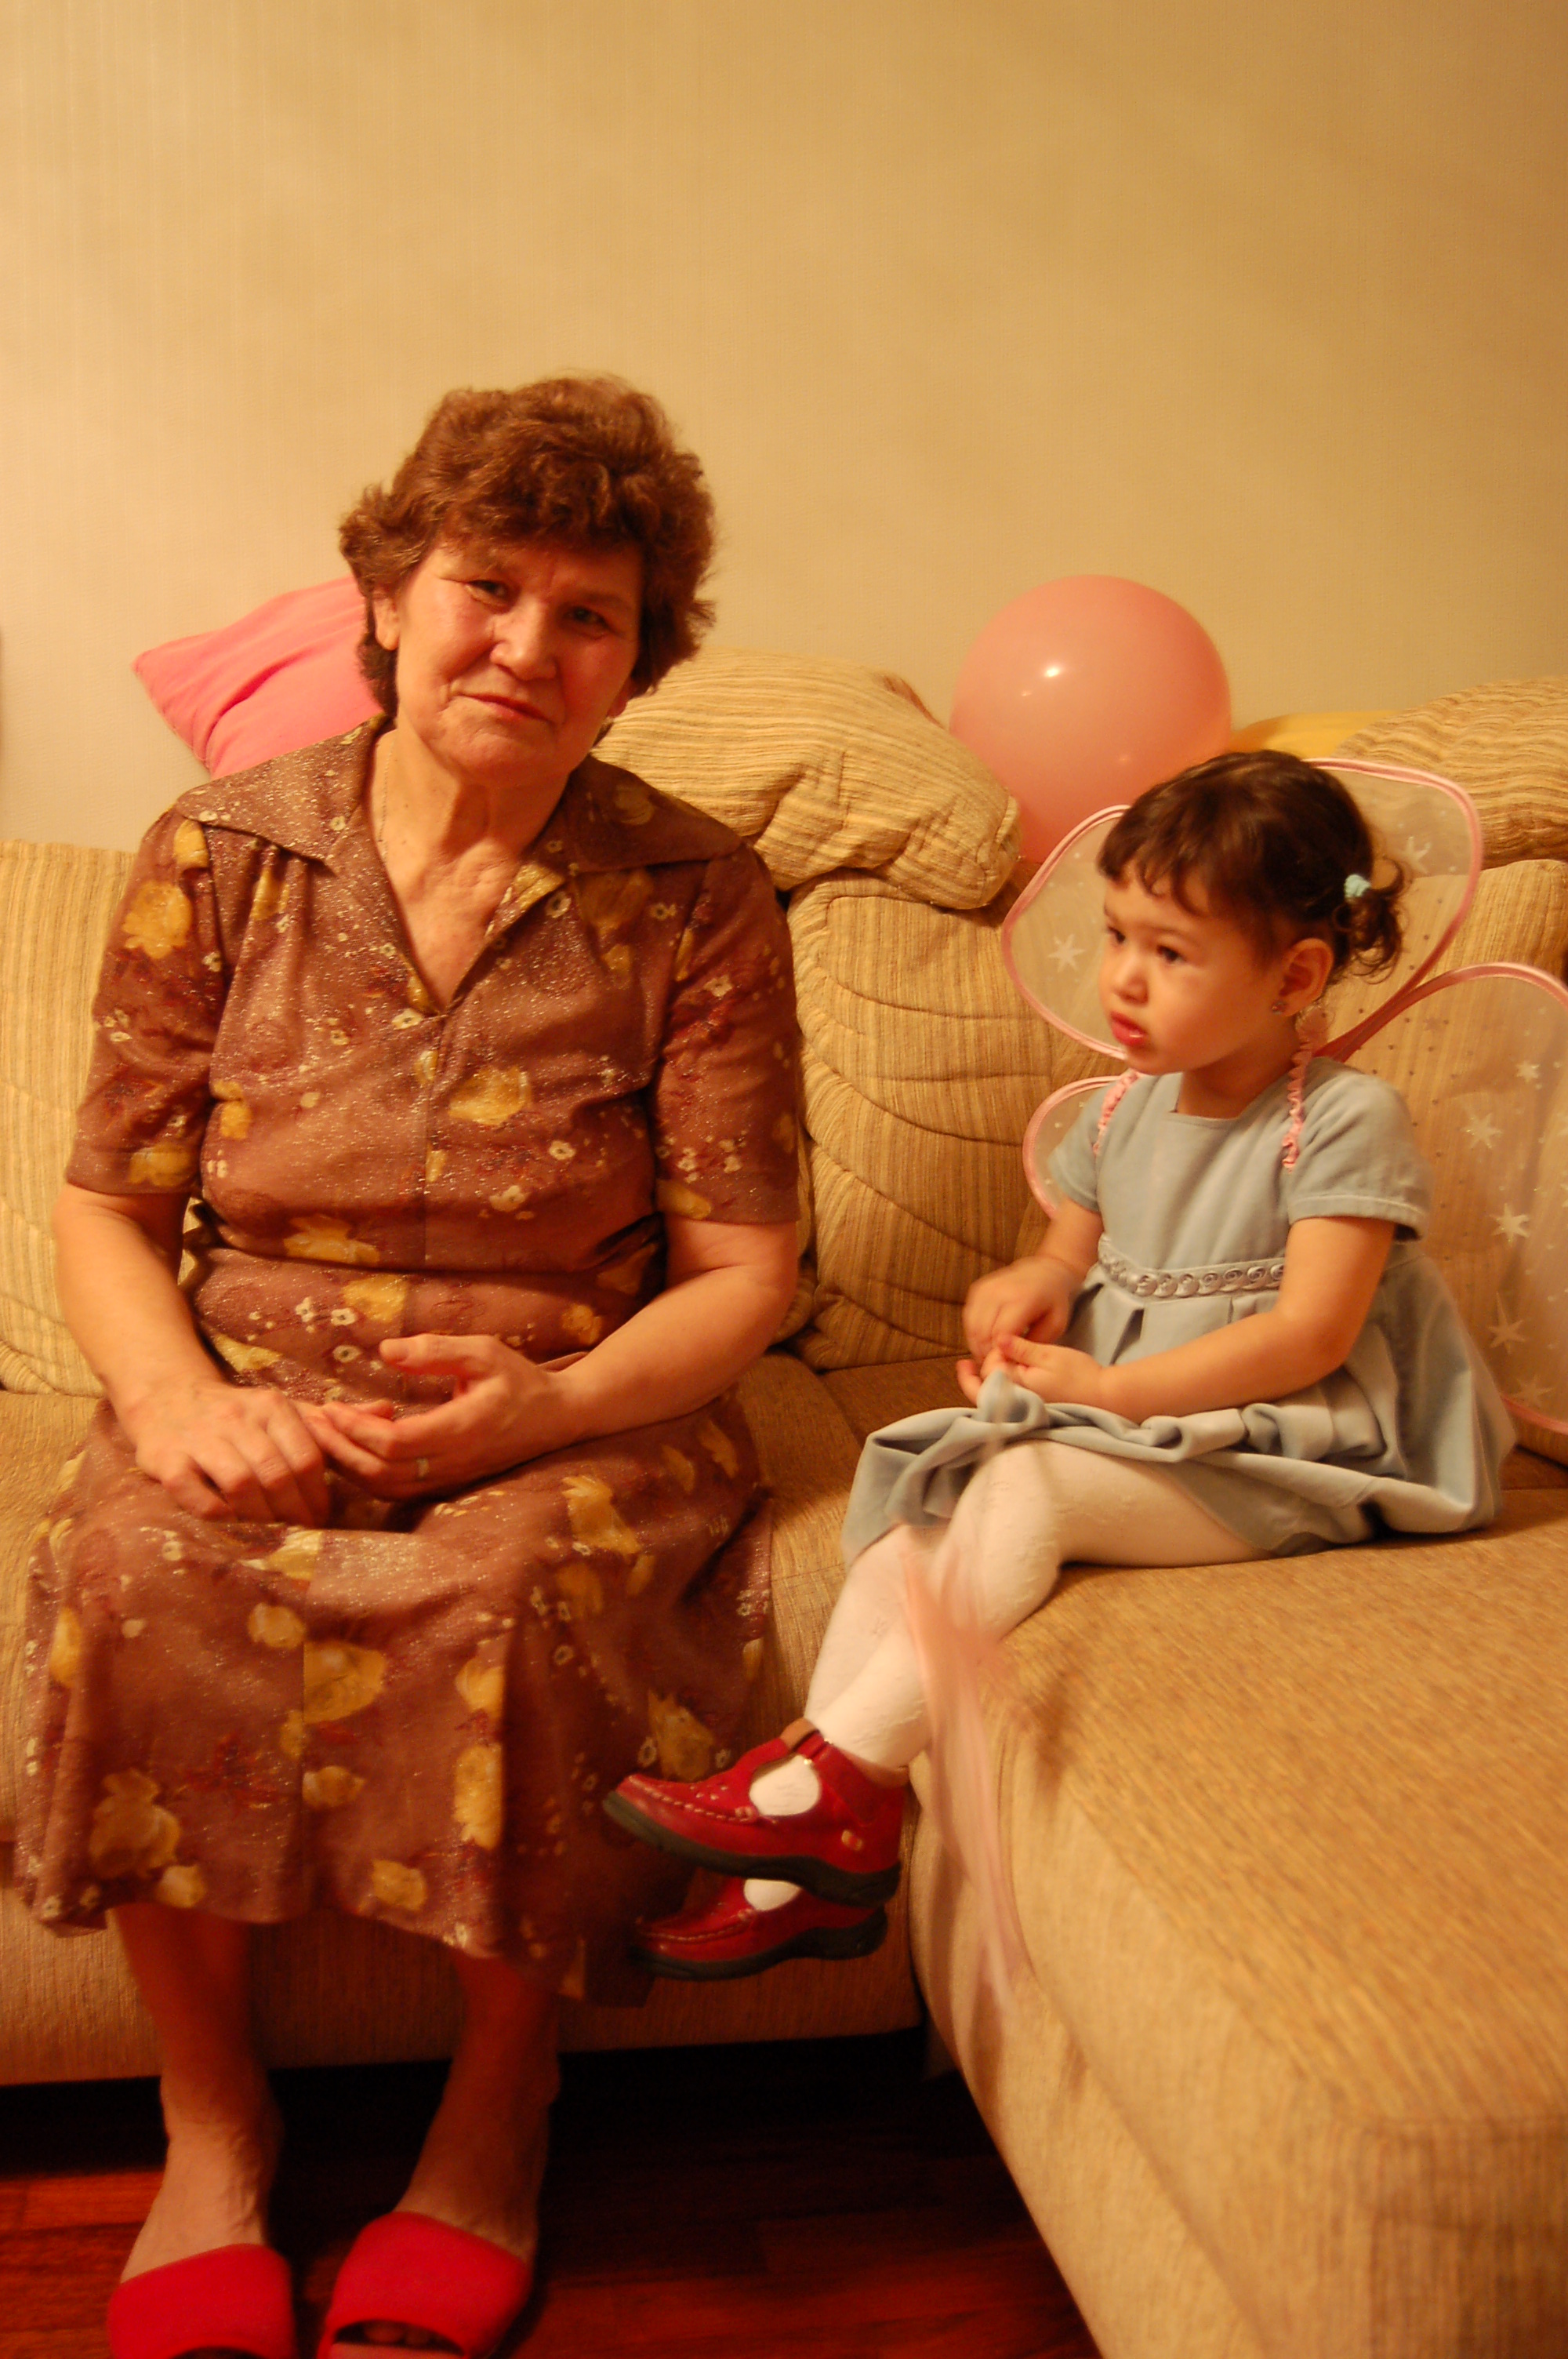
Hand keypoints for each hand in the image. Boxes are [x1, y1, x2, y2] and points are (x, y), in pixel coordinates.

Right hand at [123, 1377, 331, 1523]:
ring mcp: (200, 1438)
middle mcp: (237, 1418)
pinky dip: (217, 1514)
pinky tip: (230, 1523)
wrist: (167, 1397)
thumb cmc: (236, 1413)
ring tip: (270, 1535)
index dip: (317, 1495)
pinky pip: (195, 1493)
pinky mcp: (167, 1459)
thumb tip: (386, 1412)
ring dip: (260, 1517)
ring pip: (241, 1483)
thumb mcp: (279, 1409)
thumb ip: (325, 1421)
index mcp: (271, 1406)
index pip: (306, 1457)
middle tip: (300, 1534)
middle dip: (294, 1512)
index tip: (320, 1518)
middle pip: (277, 1474)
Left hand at [305, 1334, 576, 1498]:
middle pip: (381, 1472)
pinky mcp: (446, 1484)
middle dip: (338, 1449)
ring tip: (324, 1436)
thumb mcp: (483, 1351)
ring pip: (385, 1487)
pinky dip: (367, 1473)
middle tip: (310, 1423)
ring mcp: (449, 1479)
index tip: (331, 1405)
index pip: (396, 1443)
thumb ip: (435, 1350)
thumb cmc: (519, 1381)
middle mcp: (453, 1463)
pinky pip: (396, 1490)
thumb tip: (386, 1351)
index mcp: (462, 1430)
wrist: (556, 1419)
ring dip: (349, 1466)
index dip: (356, 1429)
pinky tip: (355, 1448)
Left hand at [956, 1335, 1114, 1411]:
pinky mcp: (1033, 1410)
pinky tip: (999, 1378)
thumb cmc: (1079, 1374)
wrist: (1105, 1396)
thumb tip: (998, 1339)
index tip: (988, 1344)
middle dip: (971, 1380)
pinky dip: (997, 1391)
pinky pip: (1006, 1402)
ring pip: (993, 1400)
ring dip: (983, 1385)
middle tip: (962, 1365)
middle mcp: (1016, 1403)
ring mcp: (1024, 1409)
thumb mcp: (1048, 1355)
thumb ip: (1021, 1349)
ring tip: (974, 1369)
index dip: (985, 1358)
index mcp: (1017, 1388)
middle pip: (983, 1395)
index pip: (987, 1375)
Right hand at [962, 1255, 1079, 1362]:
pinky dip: (973, 1333)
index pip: (999, 1335)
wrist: (1046, 1270)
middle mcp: (999, 1291)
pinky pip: (968, 1317)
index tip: (1005, 1366)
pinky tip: (985, 1341)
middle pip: (982, 1332)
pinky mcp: (977, 1289)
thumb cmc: (1053, 1300)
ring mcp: (985, 1288)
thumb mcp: (1055, 1325)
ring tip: (990, 1355)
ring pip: (971, 1326)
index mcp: (1021, 1299)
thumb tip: (1012, 1361)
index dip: (999, 1355)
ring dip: (977, 1345)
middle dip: (986, 1353)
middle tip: (996, 1365)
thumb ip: (1034, 1344)